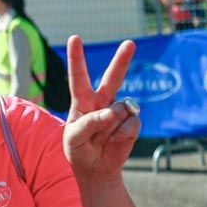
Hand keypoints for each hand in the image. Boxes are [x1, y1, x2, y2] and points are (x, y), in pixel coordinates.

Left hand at [63, 36, 139, 182]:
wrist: (96, 168)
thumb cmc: (79, 150)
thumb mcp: (74, 139)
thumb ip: (88, 124)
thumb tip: (112, 112)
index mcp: (82, 101)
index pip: (78, 77)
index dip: (77, 58)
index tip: (75, 38)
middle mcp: (102, 102)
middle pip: (113, 78)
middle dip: (122, 61)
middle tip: (130, 43)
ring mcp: (119, 111)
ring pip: (119, 110)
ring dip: (108, 129)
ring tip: (100, 140)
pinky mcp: (132, 123)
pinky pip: (130, 125)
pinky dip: (120, 137)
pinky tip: (113, 143)